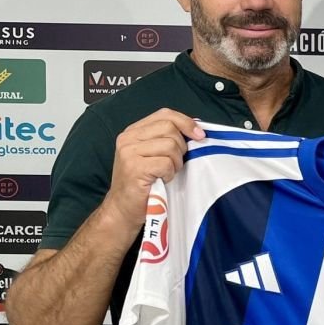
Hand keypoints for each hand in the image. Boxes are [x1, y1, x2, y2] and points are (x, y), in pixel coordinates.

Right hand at [101, 108, 203, 230]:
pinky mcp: (135, 168)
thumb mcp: (152, 155)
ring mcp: (129, 152)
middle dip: (181, 146)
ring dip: (176, 162)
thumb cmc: (143, 183)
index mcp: (133, 131)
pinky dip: (170, 173)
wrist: (123, 210)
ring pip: (170, 145)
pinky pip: (166, 163)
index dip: (185, 122)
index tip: (200, 134)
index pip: (164, 114)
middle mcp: (128, 138)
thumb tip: (196, 128)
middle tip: (176, 163)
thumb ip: (166, 139)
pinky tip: (162, 180)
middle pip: (169, 128)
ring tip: (167, 173)